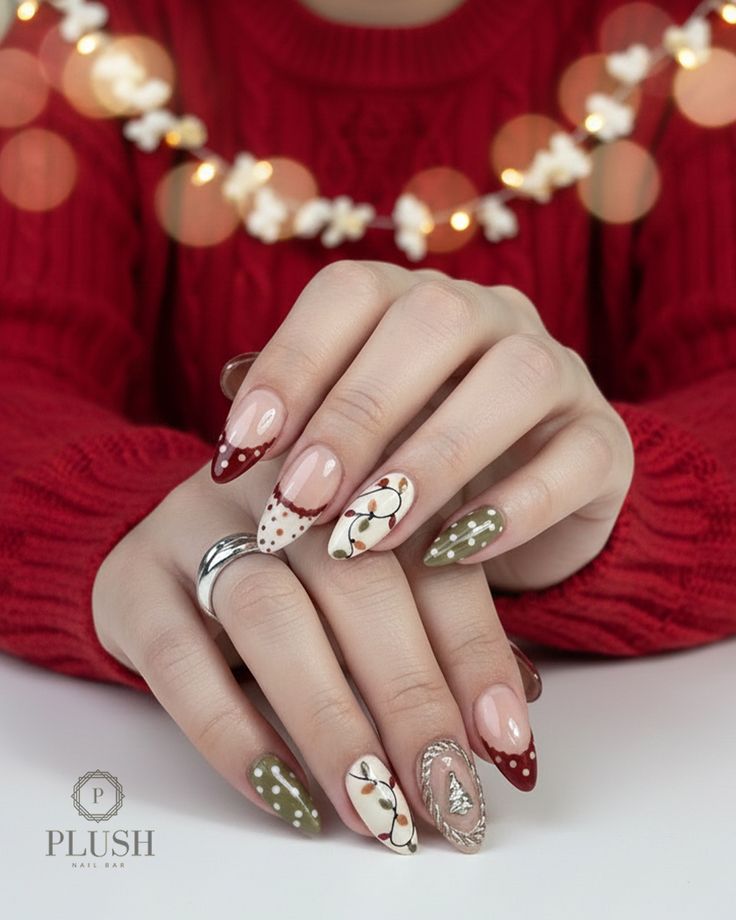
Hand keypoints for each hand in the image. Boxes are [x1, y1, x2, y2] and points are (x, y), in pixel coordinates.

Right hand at [93, 445, 540, 854]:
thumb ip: (437, 630)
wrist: (167, 541)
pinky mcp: (135, 579)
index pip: (430, 556)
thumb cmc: (294, 570)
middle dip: (409, 697)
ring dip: (331, 721)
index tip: (506, 740)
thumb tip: (508, 714)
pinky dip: (236, 734)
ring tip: (373, 805)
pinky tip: (285, 794)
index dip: (473, 649)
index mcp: (360, 473)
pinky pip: (181, 660)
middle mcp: (284, 488)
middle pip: (357, 582)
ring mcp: (201, 525)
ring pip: (272, 614)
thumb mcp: (371, 579)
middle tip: (445, 791)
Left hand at [212, 260, 633, 590]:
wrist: (520, 514)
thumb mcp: (352, 452)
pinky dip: (512, 507)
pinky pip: (576, 458)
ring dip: (431, 460)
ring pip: (513, 380)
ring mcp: (560, 372)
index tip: (242, 448)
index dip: (292, 362)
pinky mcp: (607, 441)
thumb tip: (240, 452)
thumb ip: (305, 438)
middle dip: (357, 414)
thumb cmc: (410, 473)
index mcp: (414, 303)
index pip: (351, 292)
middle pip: (430, 321)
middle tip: (302, 501)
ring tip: (368, 536)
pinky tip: (451, 553)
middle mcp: (491, 318)